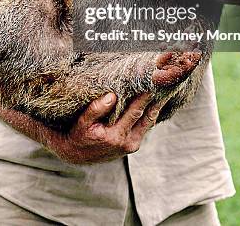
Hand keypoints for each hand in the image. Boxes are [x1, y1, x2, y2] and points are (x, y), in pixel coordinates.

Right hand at [48, 92, 162, 163]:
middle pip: (147, 117)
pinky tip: (153, 103)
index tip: (152, 84)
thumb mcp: (82, 122)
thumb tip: (112, 96)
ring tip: (162, 91)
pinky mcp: (133, 146)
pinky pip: (145, 128)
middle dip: (155, 101)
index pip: (135, 112)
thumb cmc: (79, 135)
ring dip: (155, 107)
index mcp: (115, 136)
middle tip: (162, 84)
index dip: (144, 97)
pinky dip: (150, 115)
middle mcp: (127, 143)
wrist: (76, 155)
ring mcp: (131, 146)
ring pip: (149, 123)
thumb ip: (96, 109)